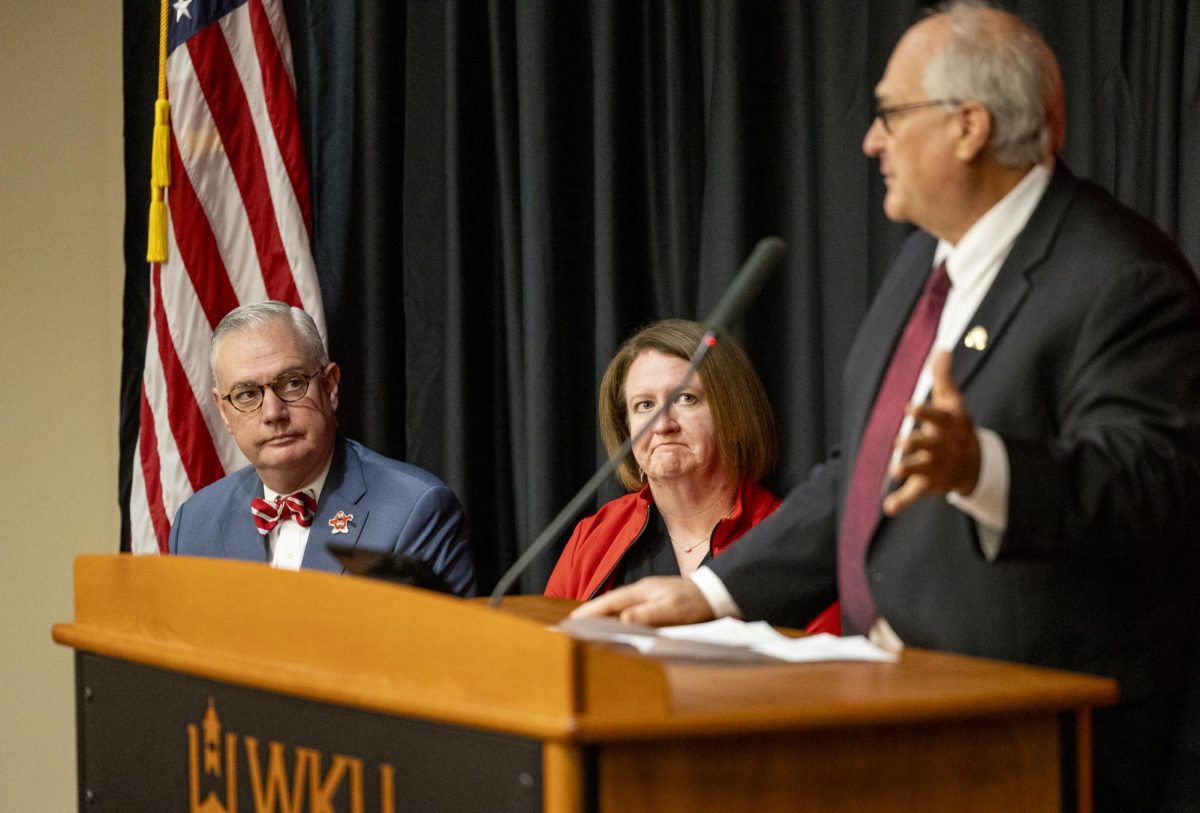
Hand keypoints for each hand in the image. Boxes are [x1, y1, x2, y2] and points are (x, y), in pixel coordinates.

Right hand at [568, 576, 715, 626]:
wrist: (717, 594)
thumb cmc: (695, 602)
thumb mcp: (671, 610)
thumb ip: (647, 614)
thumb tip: (622, 620)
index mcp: (640, 592)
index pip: (607, 603)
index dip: (588, 613)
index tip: (570, 623)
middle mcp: (640, 594)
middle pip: (608, 606)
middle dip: (590, 617)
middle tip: (571, 631)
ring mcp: (646, 599)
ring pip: (618, 611)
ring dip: (602, 621)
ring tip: (586, 634)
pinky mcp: (654, 607)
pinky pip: (629, 615)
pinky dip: (617, 623)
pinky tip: (614, 632)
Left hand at [883, 351, 980, 515]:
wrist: (972, 463)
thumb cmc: (955, 426)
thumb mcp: (951, 402)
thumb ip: (942, 378)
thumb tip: (941, 349)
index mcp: (946, 425)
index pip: (935, 417)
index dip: (923, 412)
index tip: (909, 407)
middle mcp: (940, 446)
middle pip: (927, 445)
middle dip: (914, 444)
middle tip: (900, 442)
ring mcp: (933, 466)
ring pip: (919, 469)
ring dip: (907, 469)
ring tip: (894, 470)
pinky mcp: (926, 484)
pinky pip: (913, 495)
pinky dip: (901, 502)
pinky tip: (888, 508)